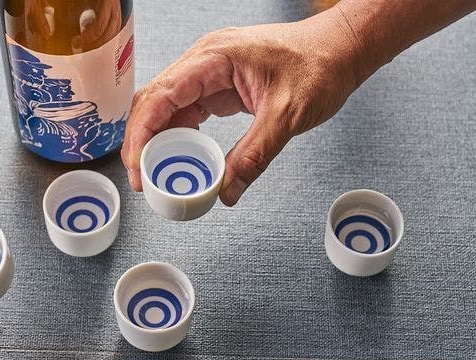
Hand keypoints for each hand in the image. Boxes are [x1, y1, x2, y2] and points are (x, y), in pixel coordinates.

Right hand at [121, 9, 361, 205]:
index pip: (162, 94)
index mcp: (214, 57)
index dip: (142, 132)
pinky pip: (188, 112)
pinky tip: (180, 159)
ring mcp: (210, 73)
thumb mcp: (286, 116)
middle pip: (155, 100)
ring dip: (159, 141)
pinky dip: (180, 137)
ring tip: (158, 176)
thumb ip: (254, 156)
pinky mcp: (218, 87)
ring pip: (168, 108)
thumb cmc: (318, 66)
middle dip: (143, 141)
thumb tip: (226, 192)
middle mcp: (205, 61)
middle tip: (142, 180)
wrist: (339, 50)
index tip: (137, 166)